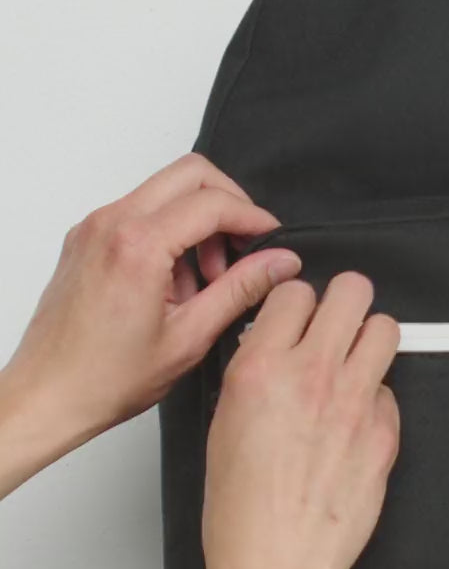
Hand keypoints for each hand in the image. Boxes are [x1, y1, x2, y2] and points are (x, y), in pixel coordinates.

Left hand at [0, 154, 300, 495]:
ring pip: (165, 189)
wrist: (47, 395)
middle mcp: (110, 224)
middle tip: (245, 245)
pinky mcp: (86, 238)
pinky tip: (178, 281)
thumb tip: (281, 262)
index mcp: (137, 246)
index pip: (212, 202)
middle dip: (228, 203)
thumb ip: (241, 290)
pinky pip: (140, 210)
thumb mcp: (190, 337)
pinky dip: (170, 231)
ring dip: (198, 219)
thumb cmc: (104, 378)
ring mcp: (94, 227)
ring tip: (209, 276)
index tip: (272, 239)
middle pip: (190, 174)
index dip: (253, 217)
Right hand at [202, 271, 399, 568]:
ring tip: (356, 359)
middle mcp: (313, 377)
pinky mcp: (385, 433)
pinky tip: (356, 420)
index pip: (294, 291)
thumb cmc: (241, 512)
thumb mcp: (223, 425)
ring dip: (370, 338)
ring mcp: (355, 403)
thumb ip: (254, 374)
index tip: (298, 314)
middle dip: (345, 302)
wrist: (276, 565)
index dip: (298, 302)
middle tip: (338, 321)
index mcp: (262, 370)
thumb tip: (275, 348)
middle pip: (353, 292)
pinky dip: (377, 398)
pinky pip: (391, 391)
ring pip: (386, 329)